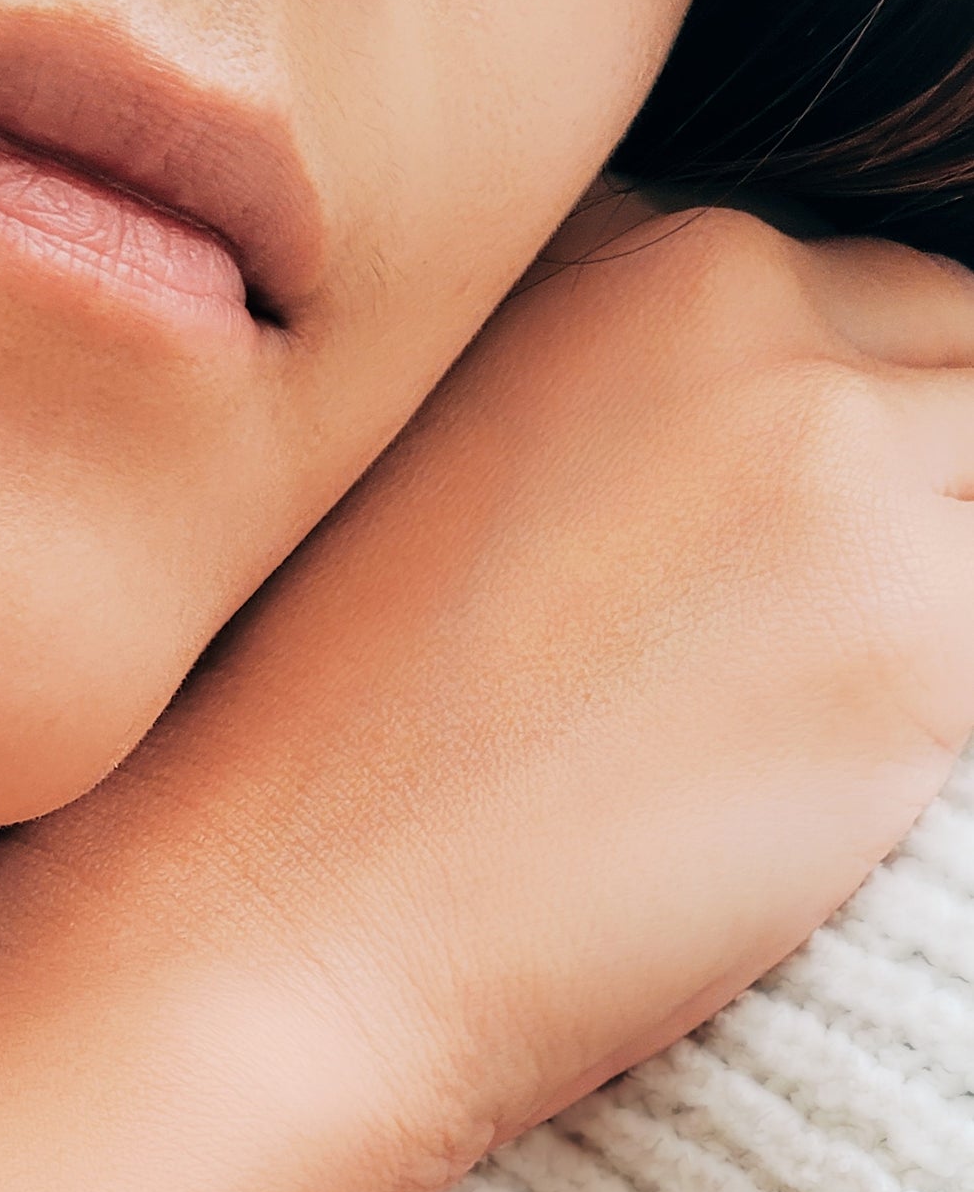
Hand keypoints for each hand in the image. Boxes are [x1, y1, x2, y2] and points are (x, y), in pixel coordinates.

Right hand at [64, 198, 973, 1191]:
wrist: (285, 927)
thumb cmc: (323, 737)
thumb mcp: (444, 455)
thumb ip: (623, 382)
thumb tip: (765, 408)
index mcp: (656, 263)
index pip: (867, 303)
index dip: (832, 433)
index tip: (762, 552)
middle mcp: (772, 342)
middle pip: (963, 376)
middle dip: (910, 494)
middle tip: (784, 646)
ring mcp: (853, 497)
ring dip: (922, 599)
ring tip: (782, 716)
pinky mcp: (915, 668)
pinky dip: (929, 704)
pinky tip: (798, 780)